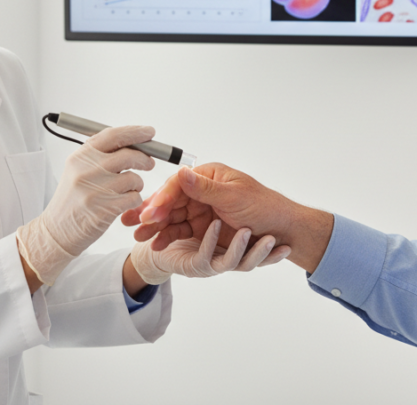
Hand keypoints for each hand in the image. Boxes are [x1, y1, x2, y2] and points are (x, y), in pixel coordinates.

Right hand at [17, 126, 154, 284]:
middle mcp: (86, 170)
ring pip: (134, 178)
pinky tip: (123, 203)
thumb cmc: (72, 199)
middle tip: (149, 163)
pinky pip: (134, 197)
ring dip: (137, 184)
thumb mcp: (78, 170)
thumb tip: (133, 141)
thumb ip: (101, 154)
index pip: (113, 135)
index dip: (135, 132)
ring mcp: (96, 189)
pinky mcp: (105, 208)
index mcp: (80, 156)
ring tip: (127, 190)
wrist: (57, 230)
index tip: (149, 132)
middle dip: (144, 158)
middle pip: (128, 155)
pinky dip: (134, 200)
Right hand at [123, 163, 333, 273]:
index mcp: (210, 177)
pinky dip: (168, 238)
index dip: (161, 199)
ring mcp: (204, 210)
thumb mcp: (234, 197)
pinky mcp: (206, 228)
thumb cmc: (265, 207)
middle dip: (150, 214)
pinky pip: (183, 232)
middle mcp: (204, 192)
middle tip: (131, 225)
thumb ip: (205, 188)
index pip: (178, 186)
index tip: (147, 212)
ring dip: (155, 228)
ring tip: (138, 238)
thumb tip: (182, 172)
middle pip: (171, 203)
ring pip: (173, 219)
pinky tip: (156, 243)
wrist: (284, 229)